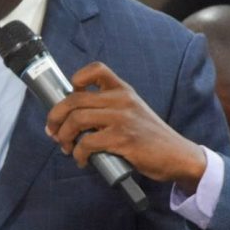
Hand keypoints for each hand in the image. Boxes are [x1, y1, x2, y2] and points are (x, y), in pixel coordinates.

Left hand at [44, 61, 207, 192]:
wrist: (177, 155)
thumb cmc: (151, 137)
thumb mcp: (133, 111)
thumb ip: (110, 108)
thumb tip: (74, 116)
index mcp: (124, 90)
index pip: (97, 69)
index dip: (77, 78)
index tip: (69, 96)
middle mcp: (121, 100)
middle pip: (74, 99)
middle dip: (55, 116)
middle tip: (52, 130)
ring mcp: (122, 119)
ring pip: (76, 120)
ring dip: (63, 136)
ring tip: (65, 147)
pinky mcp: (122, 139)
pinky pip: (87, 143)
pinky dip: (78, 154)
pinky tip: (82, 160)